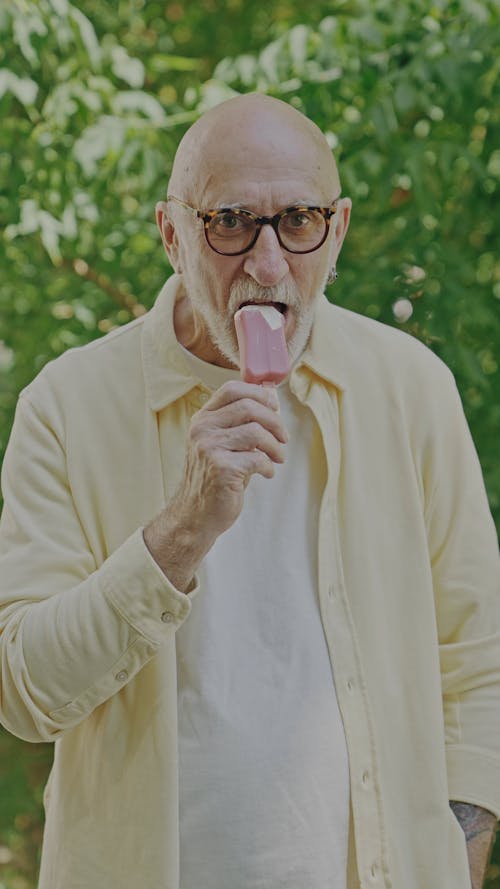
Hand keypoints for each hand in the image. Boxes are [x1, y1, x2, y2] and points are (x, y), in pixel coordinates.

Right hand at [144, 381, 287, 589]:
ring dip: (276, 446)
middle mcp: (202, 430)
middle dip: (275, 422)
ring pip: (256, 432)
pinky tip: (267, 473)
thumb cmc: (214, 478)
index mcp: (203, 419)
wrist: (195, 515)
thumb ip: (241, 423)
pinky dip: (269, 466)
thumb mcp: (221, 444)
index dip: (259, 394)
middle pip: (249, 407)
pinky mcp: (221, 469)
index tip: (274, 407)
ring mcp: (209, 448)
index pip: (231, 389)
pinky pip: (257, 458)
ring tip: (278, 458)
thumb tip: (272, 397)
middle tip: (283, 438)